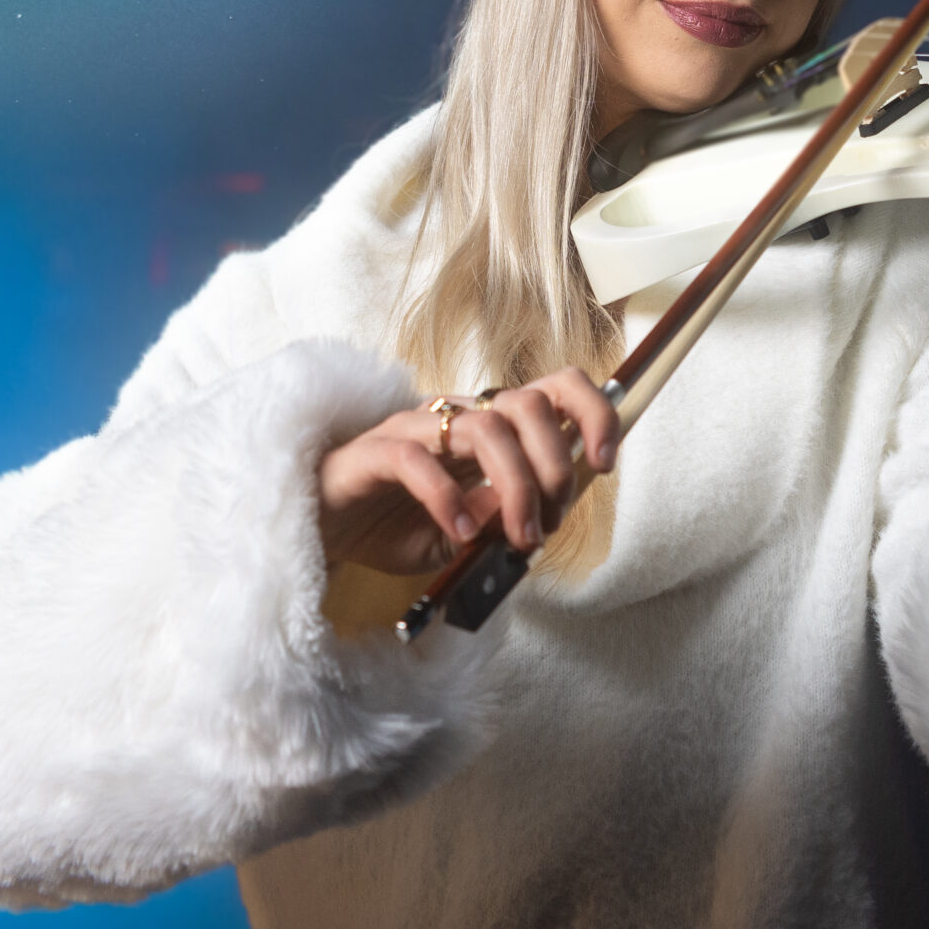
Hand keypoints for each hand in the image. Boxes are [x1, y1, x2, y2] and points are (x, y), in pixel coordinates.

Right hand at [316, 369, 620, 575]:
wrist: (322, 530)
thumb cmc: (397, 522)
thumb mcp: (467, 531)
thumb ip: (501, 518)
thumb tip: (538, 513)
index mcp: (488, 425)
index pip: (554, 389)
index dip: (591, 414)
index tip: (606, 464)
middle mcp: (456, 416)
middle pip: (525, 405)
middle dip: (553, 466)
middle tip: (547, 524)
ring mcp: (414, 428)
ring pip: (481, 428)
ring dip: (514, 487)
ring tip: (515, 538)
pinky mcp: (373, 452)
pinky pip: (416, 460)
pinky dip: (446, 499)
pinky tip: (457, 535)